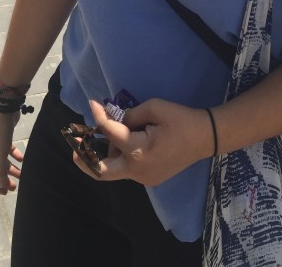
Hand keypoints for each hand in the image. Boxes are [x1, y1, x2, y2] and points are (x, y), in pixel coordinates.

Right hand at [0, 111, 23, 194]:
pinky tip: (22, 159)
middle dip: (5, 179)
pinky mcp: (4, 138)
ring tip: (22, 175)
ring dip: (11, 169)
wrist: (3, 111)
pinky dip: (14, 156)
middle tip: (15, 187)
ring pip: (3, 161)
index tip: (5, 193)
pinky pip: (8, 151)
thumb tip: (0, 184)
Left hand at [71, 98, 212, 186]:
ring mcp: (143, 178)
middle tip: (75, 146)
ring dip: (107, 152)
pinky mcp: (150, 178)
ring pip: (115, 169)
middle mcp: (137, 170)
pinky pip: (128, 168)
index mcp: (138, 152)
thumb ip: (131, 114)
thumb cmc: (181, 119)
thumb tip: (115, 119)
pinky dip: (121, 155)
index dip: (98, 116)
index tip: (92, 103)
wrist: (206, 137)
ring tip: (112, 131)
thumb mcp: (155, 107)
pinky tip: (125, 140)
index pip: (110, 133)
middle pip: (102, 171)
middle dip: (84, 160)